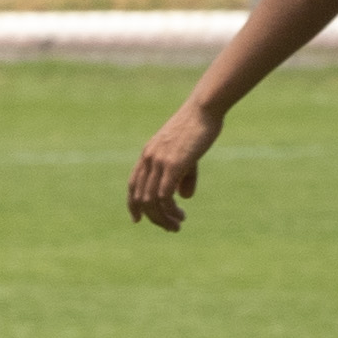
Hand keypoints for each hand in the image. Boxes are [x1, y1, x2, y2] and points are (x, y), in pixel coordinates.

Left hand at [128, 102, 221, 231]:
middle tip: (170, 227)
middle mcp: (148, 159)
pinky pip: (164, 196)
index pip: (133, 184)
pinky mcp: (172, 165)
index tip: (138, 219)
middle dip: (152, 217)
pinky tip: (181, 215)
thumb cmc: (200, 127)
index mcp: (149, 154)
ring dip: (162, 218)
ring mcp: (158, 162)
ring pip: (151, 200)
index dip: (133, 204)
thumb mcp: (189, 153)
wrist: (204, 109)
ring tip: (176, 226)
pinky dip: (170, 210)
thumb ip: (184, 175)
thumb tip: (183, 197)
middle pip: (140, 197)